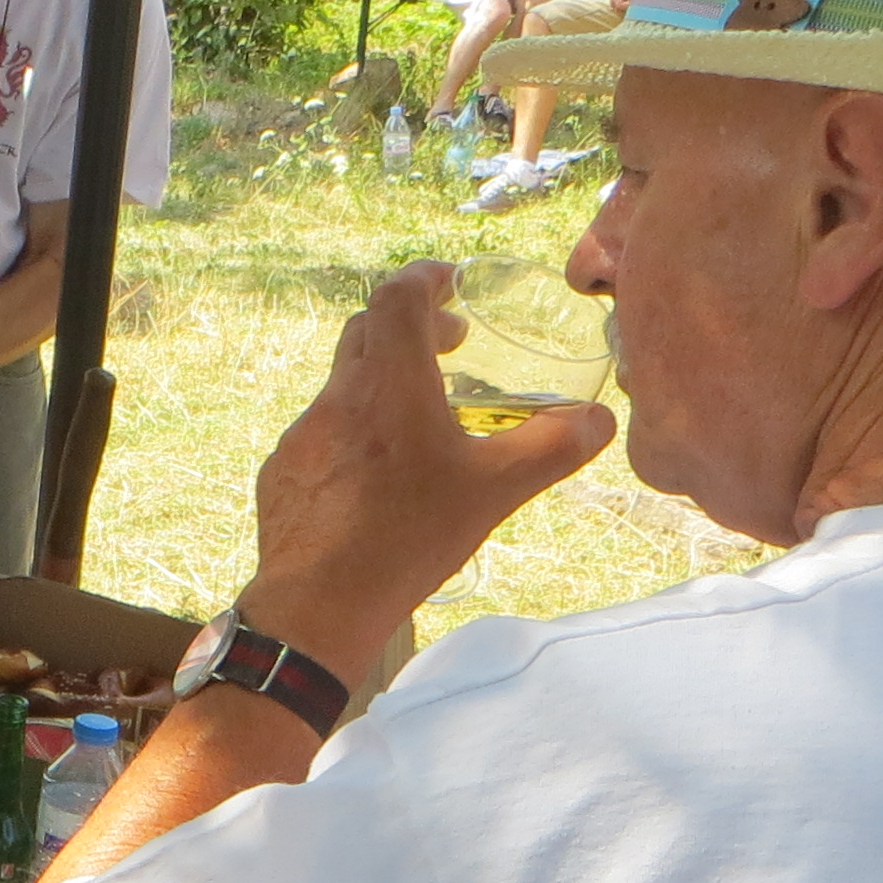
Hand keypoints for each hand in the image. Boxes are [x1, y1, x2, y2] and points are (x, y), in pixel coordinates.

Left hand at [235, 260, 612, 683]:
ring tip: (422, 418)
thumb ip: (551, 448)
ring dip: (383, 382)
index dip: (426, 279)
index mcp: (389, 383)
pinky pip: (322, 433)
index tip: (452, 285)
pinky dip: (355, 431)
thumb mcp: (495, 492)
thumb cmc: (408, 537)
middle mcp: (338, 396)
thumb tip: (599, 420)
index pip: (398, 296)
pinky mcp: (283, 471)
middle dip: (412, 327)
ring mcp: (303, 434)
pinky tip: (378, 475)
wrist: (319, 603)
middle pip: (368, 331)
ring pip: (344, 384)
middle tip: (451, 348)